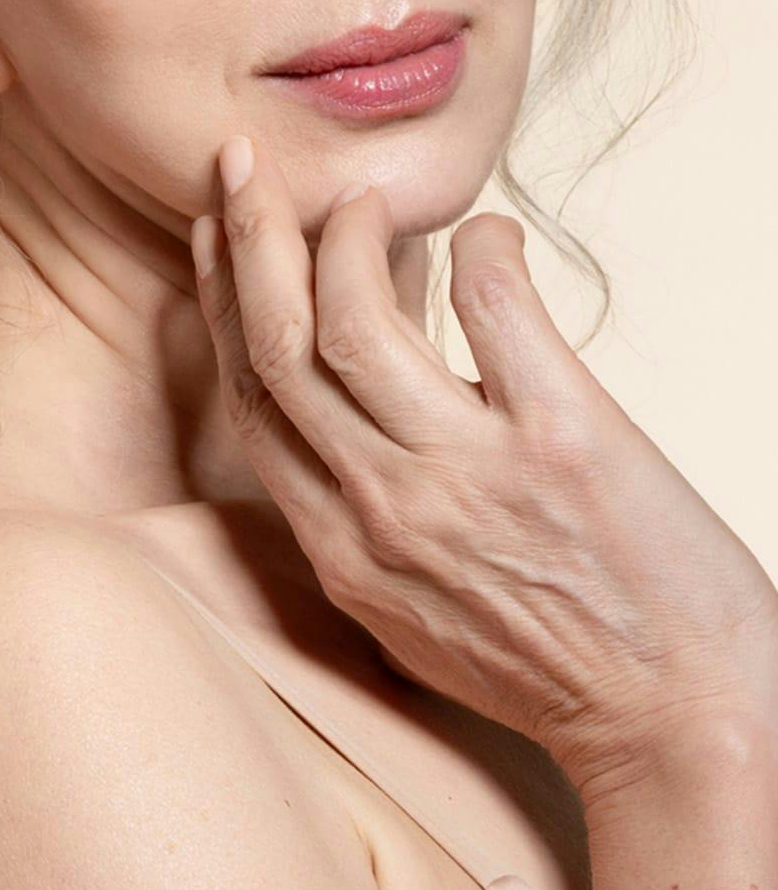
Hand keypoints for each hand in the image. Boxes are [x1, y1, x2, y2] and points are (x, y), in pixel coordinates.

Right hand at [190, 137, 777, 794]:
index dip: (219, 302)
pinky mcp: (562, 445)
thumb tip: (353, 417)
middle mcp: (383, 509)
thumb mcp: (411, 614)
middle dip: (247, 239)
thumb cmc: (555, 669)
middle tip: (243, 165)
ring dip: (348, 238)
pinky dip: (479, 252)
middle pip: (280, 346)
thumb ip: (361, 523)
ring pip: (356, 322)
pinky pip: (496, 313)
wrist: (678, 724)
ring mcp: (468, 477)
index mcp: (341, 549)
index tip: (212, 234)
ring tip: (370, 201)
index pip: (251, 400)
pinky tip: (484, 233)